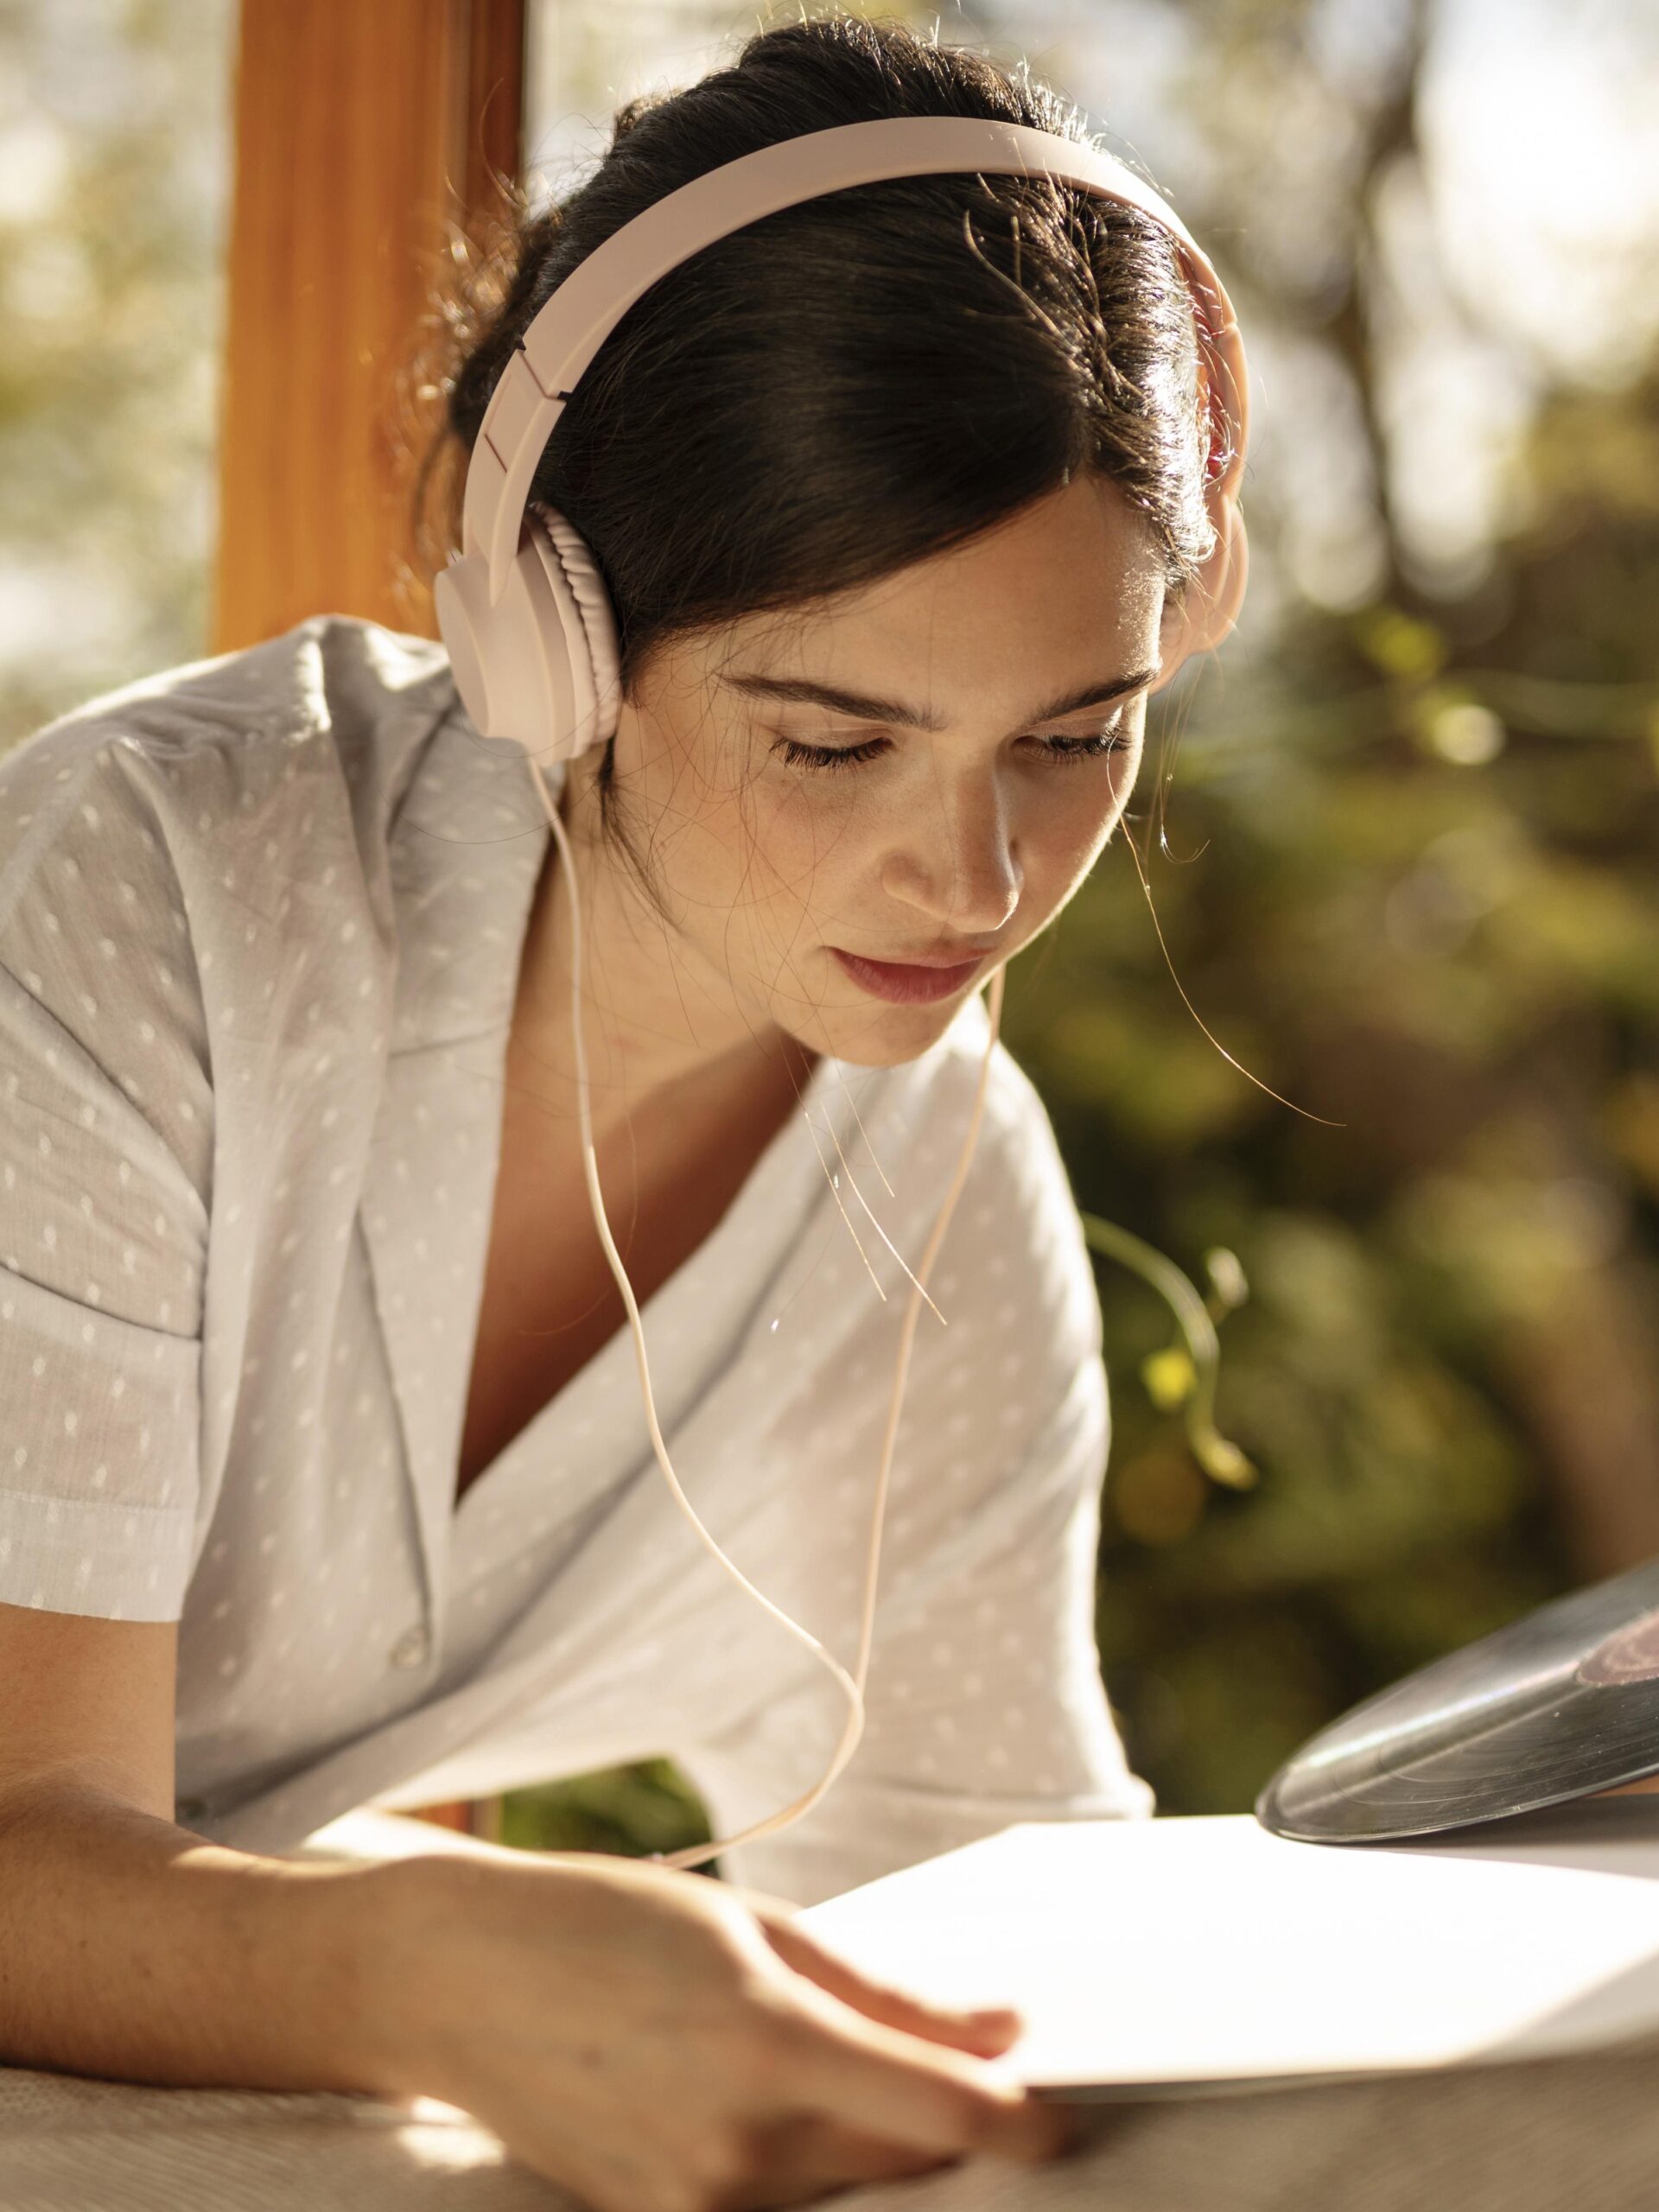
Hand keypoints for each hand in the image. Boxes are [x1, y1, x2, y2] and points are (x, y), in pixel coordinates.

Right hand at [361, 1847, 1077, 2211]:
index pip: (940, 2116)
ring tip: (839, 2069)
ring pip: (843, 2195)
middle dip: (949, 2128)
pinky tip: (775, 2107)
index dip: (1021, 2123)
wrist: (458, 1980)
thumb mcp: (757, 1926)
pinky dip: (804, 2171)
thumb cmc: (608, 1923)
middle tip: (964, 2071)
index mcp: (768, 2043)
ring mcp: (691, 2204)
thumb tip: (1000, 2035)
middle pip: (903, 2166)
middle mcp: (736, 2145)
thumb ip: (886, 1996)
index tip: (1059, 2119)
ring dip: (873, 2148)